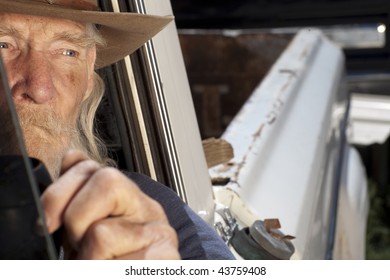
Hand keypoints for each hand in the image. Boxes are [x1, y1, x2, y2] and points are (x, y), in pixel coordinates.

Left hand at [41, 150, 179, 258]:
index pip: (91, 168)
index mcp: (126, 197)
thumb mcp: (87, 228)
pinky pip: (118, 265)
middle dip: (76, 219)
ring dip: (88, 260)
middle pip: (106, 181)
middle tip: (79, 246)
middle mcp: (147, 208)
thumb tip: (71, 158)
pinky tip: (116, 270)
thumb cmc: (110, 262)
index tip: (46, 223)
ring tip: (100, 265)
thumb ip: (79, 197)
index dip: (59, 193)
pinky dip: (107, 272)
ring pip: (101, 233)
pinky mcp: (166, 257)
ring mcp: (160, 231)